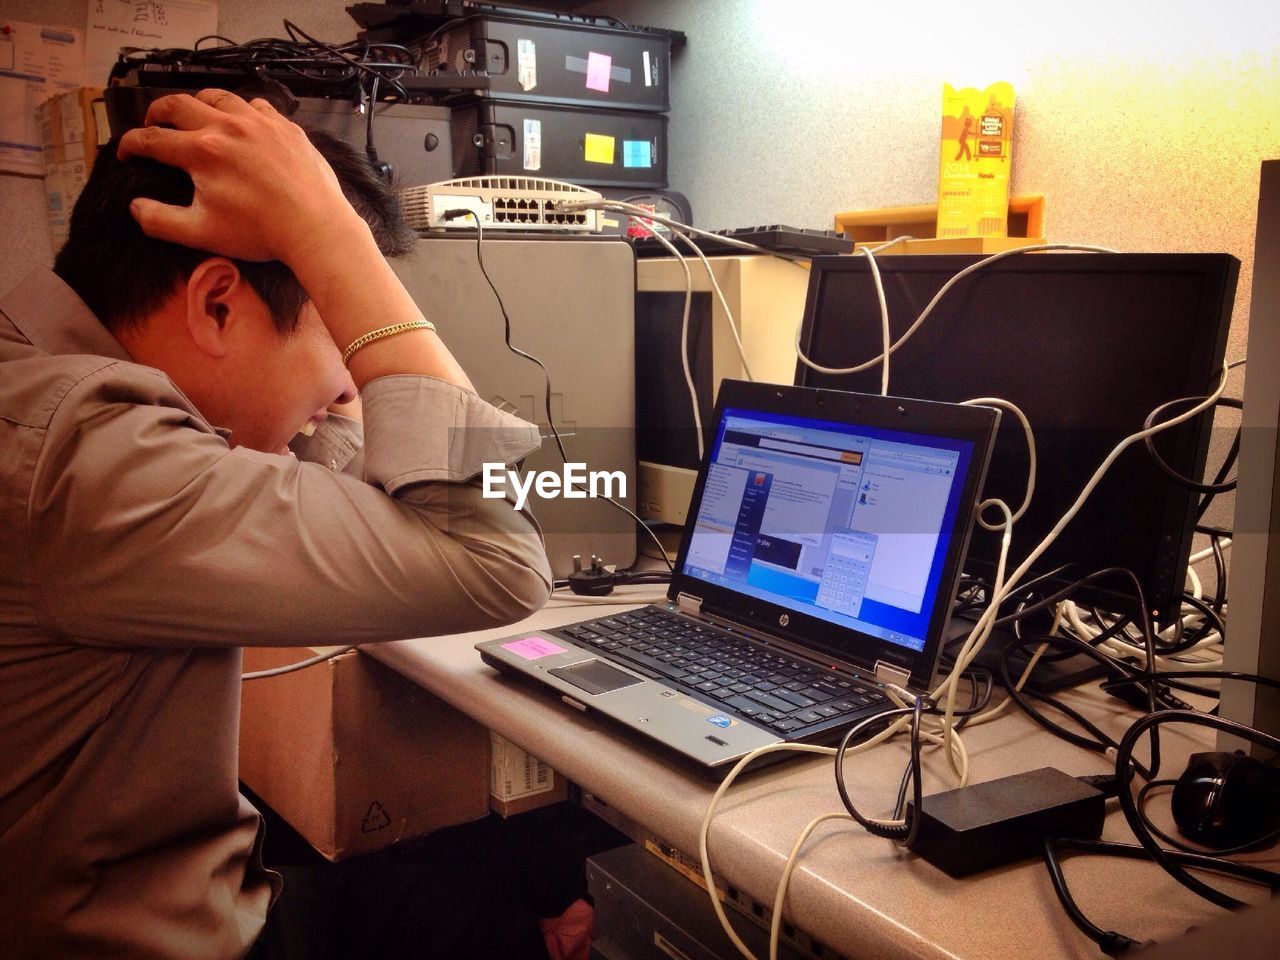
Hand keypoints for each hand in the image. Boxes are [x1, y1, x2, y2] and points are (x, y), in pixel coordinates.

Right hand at [117, 89, 365, 265]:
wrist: (315, 226)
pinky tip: (239, 122)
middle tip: (151, 125)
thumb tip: (135, 207)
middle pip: (178, 105)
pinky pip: (255, 105)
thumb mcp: (201, 233)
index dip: (131, 144)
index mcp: (201, 151)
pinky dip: (238, 109)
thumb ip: (160, 220)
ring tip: (191, 116)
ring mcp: (258, 122)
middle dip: (156, 113)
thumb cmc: (259, 232)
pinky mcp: (285, 126)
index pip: (152, 139)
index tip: (125, 153)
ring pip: (217, 96)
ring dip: (196, 103)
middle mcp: (227, 126)